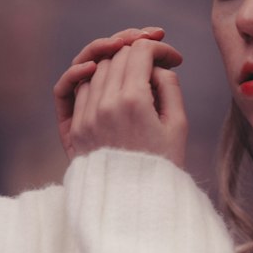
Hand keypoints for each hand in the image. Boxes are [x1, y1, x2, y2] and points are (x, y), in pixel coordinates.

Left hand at [53, 28, 185, 164]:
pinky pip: (81, 89)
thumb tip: (155, 66)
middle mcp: (105, 104)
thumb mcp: (178, 125)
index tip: (173, 57)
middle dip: (139, 52)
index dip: (158, 48)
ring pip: (97, 69)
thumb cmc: (162, 166)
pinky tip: (115, 89)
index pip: (139, 52)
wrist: (132, 204)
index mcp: (133, 102)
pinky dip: (98, 83)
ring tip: (137, 76)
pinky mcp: (75, 128)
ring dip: (118, 66)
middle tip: (157, 63)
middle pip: (117, 56)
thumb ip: (169, 87)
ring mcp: (86, 116)